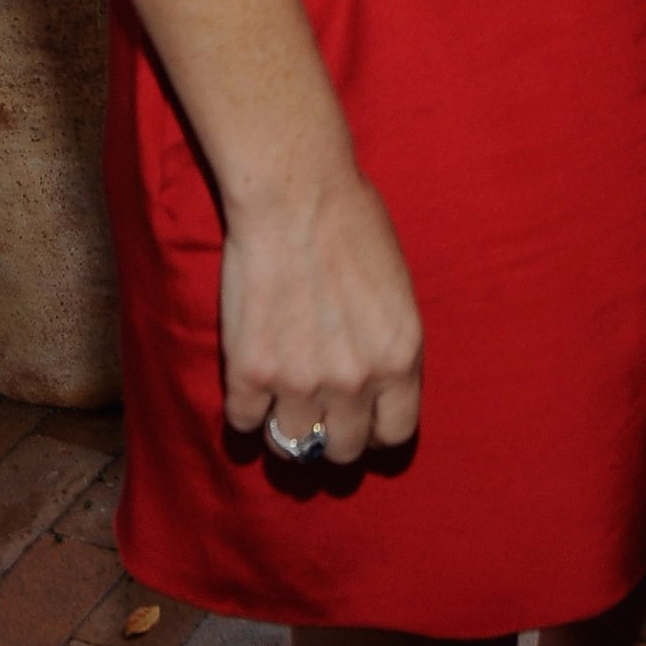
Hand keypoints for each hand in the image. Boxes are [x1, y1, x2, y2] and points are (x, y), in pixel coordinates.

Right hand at [219, 167, 422, 466]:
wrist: (295, 195)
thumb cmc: (352, 224)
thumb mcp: (397, 289)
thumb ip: (387, 344)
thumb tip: (376, 385)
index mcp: (400, 357)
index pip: (396, 435)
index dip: (376, 430)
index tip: (362, 419)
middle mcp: (355, 380)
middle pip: (344, 450)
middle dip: (333, 434)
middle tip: (319, 411)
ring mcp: (300, 382)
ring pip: (292, 446)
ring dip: (287, 428)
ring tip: (282, 403)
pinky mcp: (250, 373)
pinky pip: (244, 424)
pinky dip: (246, 411)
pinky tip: (250, 385)